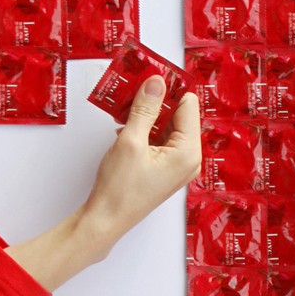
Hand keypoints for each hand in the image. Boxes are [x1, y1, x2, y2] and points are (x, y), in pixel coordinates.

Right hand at [6, 75, 200, 290]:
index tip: (151, 75)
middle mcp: (189, 159)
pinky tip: (126, 127)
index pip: (188, 105)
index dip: (170, 89)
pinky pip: (160, 140)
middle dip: (157, 101)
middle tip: (135, 87)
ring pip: (167, 127)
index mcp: (189, 152)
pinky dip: (144, 130)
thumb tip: (157, 82)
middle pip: (179, 115)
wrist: (105, 221)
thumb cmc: (119, 189)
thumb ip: (145, 108)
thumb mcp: (130, 140)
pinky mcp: (165, 170)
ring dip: (147, 116)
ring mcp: (178, 166)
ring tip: (126, 108)